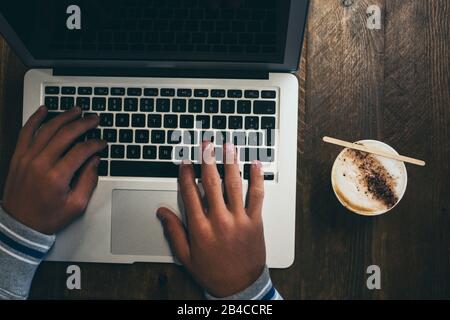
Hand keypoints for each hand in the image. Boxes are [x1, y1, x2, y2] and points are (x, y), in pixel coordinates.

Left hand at [2, 106, 105, 234]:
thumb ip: (88, 180)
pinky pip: (26, 132)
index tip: (102, 143)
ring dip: (64, 117)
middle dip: (83, 124)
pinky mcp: (18, 157)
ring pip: (47, 129)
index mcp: (57, 177)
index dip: (95, 144)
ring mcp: (27, 158)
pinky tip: (44, 110)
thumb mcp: (76, 205)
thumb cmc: (47, 217)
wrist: (19, 225)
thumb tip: (95, 160)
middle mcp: (40, 163)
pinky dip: (35, 119)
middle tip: (94, 119)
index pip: (81, 151)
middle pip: (66, 134)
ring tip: (76, 110)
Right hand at [157, 142, 265, 297]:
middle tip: (206, 144)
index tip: (186, 163)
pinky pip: (257, 196)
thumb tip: (162, 212)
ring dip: (230, 162)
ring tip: (228, 146)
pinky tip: (255, 165)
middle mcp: (219, 220)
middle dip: (208, 160)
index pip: (191, 194)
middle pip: (212, 183)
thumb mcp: (186, 256)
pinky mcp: (255, 221)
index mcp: (200, 228)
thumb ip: (174, 231)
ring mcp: (239, 219)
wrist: (240, 287)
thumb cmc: (213, 272)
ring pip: (234, 185)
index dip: (187, 175)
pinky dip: (256, 179)